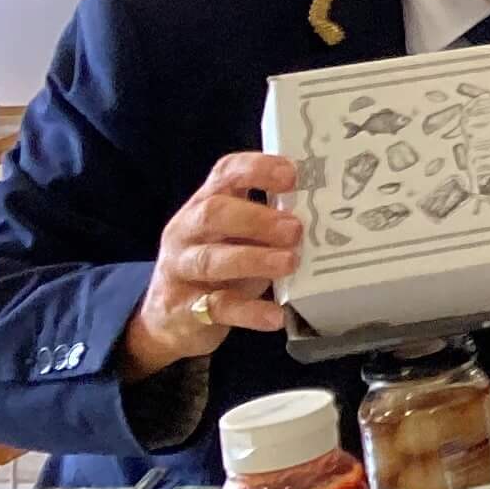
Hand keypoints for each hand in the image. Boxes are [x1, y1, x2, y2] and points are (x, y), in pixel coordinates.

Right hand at [120, 153, 301, 382]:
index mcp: (205, 204)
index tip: (292, 176)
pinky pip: (216, 307)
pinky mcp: (184, 309)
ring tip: (289, 263)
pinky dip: (249, 312)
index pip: (226, 173)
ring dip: (253, 259)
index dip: (257, 170)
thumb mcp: (236, 236)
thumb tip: (323, 214)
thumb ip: (267, 220)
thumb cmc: (217, 263)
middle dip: (256, 219)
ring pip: (210, 260)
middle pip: (213, 213)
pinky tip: (275, 315)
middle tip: (294, 229)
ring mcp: (180, 270)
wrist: (167, 319)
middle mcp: (187, 231)